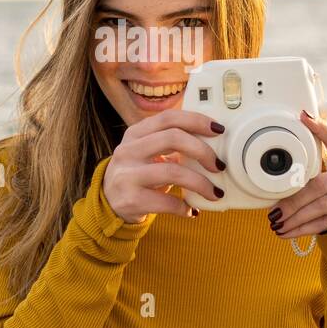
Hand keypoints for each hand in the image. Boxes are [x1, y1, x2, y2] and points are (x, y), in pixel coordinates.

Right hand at [102, 109, 225, 223]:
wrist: (108, 203)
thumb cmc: (137, 174)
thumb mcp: (146, 151)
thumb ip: (170, 142)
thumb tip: (211, 142)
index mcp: (135, 133)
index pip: (169, 118)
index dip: (196, 121)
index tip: (218, 130)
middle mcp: (128, 150)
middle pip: (172, 138)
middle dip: (203, 151)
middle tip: (218, 165)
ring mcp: (127, 175)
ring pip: (172, 171)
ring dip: (200, 183)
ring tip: (214, 192)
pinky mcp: (131, 200)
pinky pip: (166, 202)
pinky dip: (184, 207)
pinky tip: (191, 210)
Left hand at [267, 109, 326, 238]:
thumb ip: (319, 155)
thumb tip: (296, 132)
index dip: (321, 128)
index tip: (303, 117)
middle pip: (321, 185)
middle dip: (293, 198)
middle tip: (273, 208)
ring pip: (320, 207)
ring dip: (294, 216)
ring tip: (275, 221)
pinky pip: (322, 224)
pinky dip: (301, 229)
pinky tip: (284, 232)